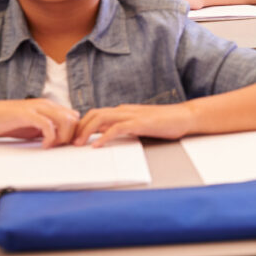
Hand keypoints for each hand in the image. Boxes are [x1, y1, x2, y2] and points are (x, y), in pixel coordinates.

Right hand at [0, 99, 79, 147]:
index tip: (66, 144)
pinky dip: (50, 137)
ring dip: (62, 136)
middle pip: (73, 118)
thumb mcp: (33, 126)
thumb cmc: (8, 121)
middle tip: (59, 146)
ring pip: (65, 120)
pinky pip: (47, 124)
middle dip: (71, 135)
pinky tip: (44, 145)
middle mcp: (46, 105)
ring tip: (52, 145)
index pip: (74, 116)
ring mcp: (37, 108)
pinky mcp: (27, 114)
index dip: (74, 131)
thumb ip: (48, 129)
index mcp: (49, 106)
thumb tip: (63, 138)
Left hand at [73, 103, 195, 146]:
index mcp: (124, 111)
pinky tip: (97, 145)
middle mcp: (125, 110)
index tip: (73, 138)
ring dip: (86, 131)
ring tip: (78, 144)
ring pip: (101, 117)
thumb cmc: (167, 122)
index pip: (97, 114)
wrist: (186, 116)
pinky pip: (117, 128)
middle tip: (69, 143)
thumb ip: (127, 127)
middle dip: (78, 127)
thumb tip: (111, 136)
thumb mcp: (142, 125)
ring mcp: (132, 115)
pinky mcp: (140, 122)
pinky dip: (104, 136)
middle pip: (94, 113)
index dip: (82, 124)